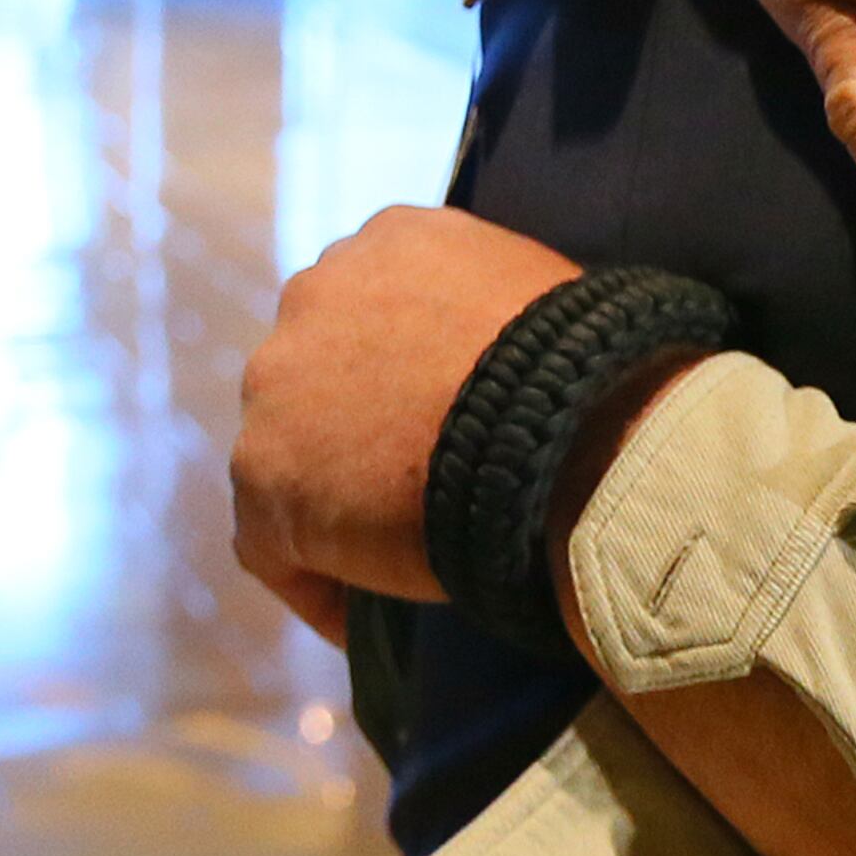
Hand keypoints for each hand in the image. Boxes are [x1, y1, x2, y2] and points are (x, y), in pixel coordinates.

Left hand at [229, 205, 586, 643]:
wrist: (573, 432)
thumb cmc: (589, 370)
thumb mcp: (542, 294)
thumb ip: (492, 312)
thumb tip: (503, 363)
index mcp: (391, 240)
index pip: (374, 308)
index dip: (399, 371)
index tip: (436, 421)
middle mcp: (316, 292)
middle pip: (317, 372)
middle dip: (353, 423)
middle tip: (418, 483)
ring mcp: (276, 384)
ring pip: (288, 454)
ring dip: (331, 497)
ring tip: (389, 555)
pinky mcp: (265, 478)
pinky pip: (274, 546)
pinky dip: (318, 581)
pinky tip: (364, 614)